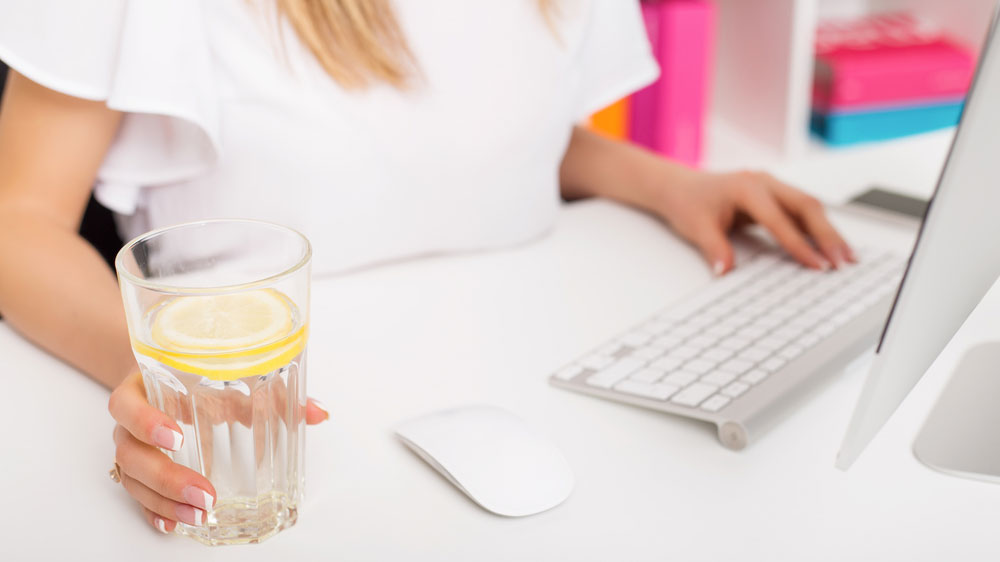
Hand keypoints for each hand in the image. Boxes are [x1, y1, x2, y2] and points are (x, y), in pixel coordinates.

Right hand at [108, 372, 328, 533]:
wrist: (166, 371)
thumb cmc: (198, 373)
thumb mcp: (231, 375)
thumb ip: (276, 393)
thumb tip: (319, 412)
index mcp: (143, 386)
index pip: (127, 404)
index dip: (146, 422)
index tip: (178, 437)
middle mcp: (130, 420)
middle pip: (130, 453)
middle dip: (166, 478)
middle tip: (205, 494)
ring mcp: (131, 446)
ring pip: (132, 479)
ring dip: (164, 501)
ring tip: (198, 516)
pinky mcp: (139, 470)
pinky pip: (136, 496)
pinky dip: (154, 511)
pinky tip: (174, 524)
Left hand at [654, 170, 854, 273]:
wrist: (680, 187)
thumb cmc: (689, 203)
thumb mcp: (696, 228)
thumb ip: (714, 249)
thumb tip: (726, 272)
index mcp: (747, 187)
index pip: (779, 219)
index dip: (798, 244)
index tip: (816, 265)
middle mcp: (765, 182)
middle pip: (806, 206)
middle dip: (828, 235)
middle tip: (844, 262)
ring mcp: (772, 186)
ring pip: (810, 207)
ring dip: (829, 232)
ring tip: (848, 257)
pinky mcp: (775, 195)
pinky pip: (803, 210)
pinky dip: (819, 228)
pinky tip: (832, 246)